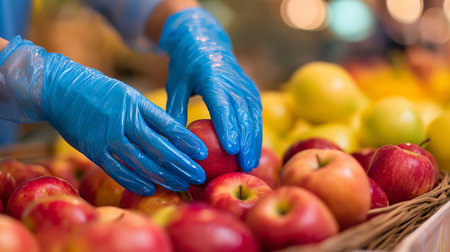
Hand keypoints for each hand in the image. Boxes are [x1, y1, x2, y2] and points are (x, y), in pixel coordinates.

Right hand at [0, 36, 207, 194]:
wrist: (61, 90)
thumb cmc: (101, 92)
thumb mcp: (128, 94)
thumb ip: (148, 114)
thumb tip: (174, 135)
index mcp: (136, 104)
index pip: (168, 125)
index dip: (187, 141)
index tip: (203, 153)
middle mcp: (124, 121)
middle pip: (159, 147)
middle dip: (182, 163)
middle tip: (199, 175)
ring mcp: (108, 137)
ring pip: (142, 162)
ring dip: (164, 176)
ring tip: (182, 184)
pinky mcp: (94, 150)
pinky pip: (117, 170)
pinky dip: (135, 181)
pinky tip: (150, 188)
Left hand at [160, 7, 261, 171]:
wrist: (205, 41)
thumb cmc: (185, 66)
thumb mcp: (175, 85)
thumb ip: (174, 112)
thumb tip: (170, 142)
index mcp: (212, 78)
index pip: (222, 106)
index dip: (228, 128)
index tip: (230, 149)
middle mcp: (233, 82)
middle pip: (243, 115)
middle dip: (246, 142)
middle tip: (244, 167)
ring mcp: (245, 86)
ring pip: (254, 116)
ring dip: (254, 141)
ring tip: (250, 165)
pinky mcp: (251, 90)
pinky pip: (256, 114)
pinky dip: (256, 132)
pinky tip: (253, 150)